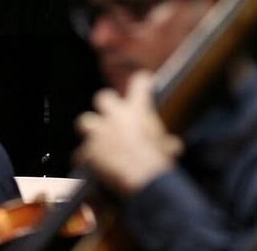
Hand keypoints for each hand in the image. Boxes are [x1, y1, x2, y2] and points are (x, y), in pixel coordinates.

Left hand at [74, 71, 181, 195]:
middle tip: (112, 114)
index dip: (142, 82)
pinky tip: (92, 167)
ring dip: (90, 129)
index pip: (139, 83)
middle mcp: (115, 115)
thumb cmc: (158, 159)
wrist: (140, 176)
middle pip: (103, 97)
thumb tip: (174, 146)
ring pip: (85, 121)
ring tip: (96, 140)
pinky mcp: (88, 150)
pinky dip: (87, 159)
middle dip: (106, 104)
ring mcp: (99, 132)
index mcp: (137, 109)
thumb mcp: (168, 148)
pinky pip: (82, 153)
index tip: (144, 81)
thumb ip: (167, 142)